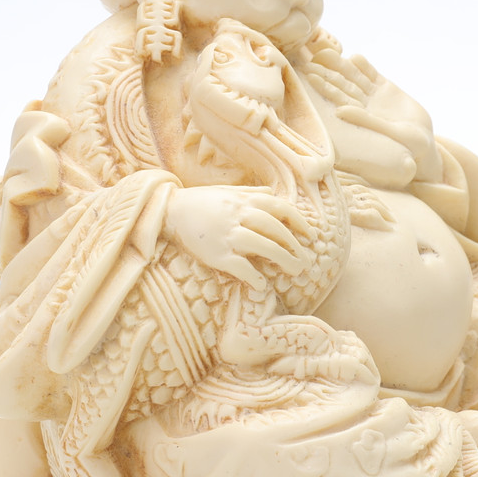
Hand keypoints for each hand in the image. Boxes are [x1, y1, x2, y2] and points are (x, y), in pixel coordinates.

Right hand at [164, 185, 314, 291]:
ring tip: (295, 270)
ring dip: (283, 259)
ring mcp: (227, 235)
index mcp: (244, 200)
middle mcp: (238, 215)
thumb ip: (250, 193)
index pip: (280, 208)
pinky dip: (254, 276)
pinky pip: (240, 266)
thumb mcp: (226, 192)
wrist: (168, 211)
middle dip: (294, 245)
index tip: (310, 234)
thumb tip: (271, 192)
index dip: (298, 221)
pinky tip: (263, 285)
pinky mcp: (215, 254)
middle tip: (305, 260)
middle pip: (276, 229)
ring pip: (264, 246)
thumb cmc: (199, 202)